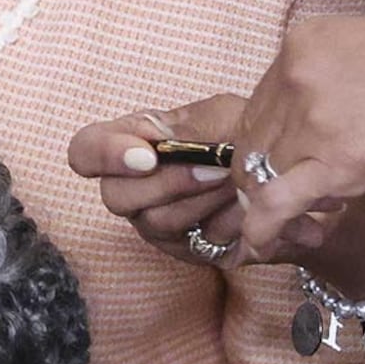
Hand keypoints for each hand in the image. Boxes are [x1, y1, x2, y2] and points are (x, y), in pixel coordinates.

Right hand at [66, 100, 260, 266]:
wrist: (280, 171)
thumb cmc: (240, 133)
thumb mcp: (219, 115)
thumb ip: (187, 128)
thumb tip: (159, 145)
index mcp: (128, 143)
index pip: (84, 152)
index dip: (104, 155)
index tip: (147, 155)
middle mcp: (130, 186)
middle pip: (115, 196)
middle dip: (169, 182)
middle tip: (215, 170)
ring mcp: (152, 221)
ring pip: (156, 221)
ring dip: (201, 200)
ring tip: (237, 180)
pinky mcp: (182, 248)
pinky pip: (189, 243)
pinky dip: (220, 222)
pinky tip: (243, 204)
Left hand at [217, 14, 364, 258]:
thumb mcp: (364, 53)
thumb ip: (325, 78)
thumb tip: (303, 120)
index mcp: (299, 44)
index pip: (257, 105)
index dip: (271, 141)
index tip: (294, 160)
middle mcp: (295, 77)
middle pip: (252, 141)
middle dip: (268, 174)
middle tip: (304, 191)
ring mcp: (311, 119)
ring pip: (262, 174)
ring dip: (281, 199)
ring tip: (323, 203)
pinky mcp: (335, 162)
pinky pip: (275, 203)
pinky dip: (262, 230)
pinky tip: (258, 246)